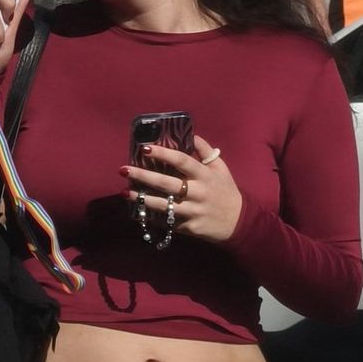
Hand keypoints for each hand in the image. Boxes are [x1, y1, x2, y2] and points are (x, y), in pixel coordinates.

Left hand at [121, 135, 242, 245]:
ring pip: (164, 205)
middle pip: (167, 183)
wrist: (239, 222)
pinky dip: (152, 218)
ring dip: (142, 198)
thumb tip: (192, 134)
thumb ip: (206, 151)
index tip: (145, 148)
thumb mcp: (221, 169)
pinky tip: (138, 211)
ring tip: (125, 192)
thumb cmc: (226, 191)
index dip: (163, 153)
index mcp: (205, 175)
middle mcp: (198, 192)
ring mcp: (193, 211)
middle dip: (144, 176)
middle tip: (124, 170)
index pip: (182, 161)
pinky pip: (168, 222)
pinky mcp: (190, 227)